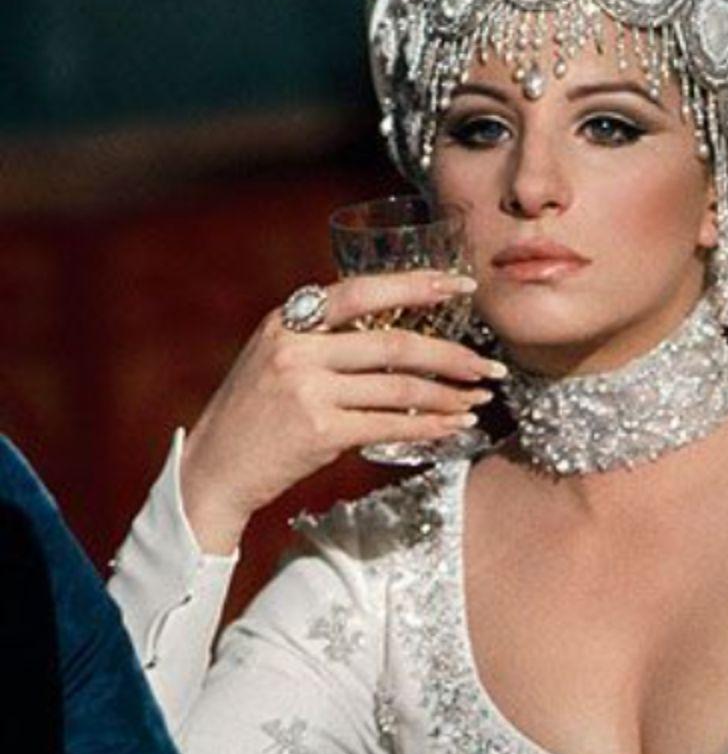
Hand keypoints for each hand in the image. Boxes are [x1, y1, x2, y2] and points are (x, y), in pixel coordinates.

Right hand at [181, 270, 502, 552]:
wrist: (214, 468)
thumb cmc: (253, 414)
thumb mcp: (274, 357)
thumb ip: (322, 339)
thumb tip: (393, 329)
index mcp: (288, 321)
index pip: (362, 291)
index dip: (416, 284)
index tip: (459, 284)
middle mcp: (296, 349)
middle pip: (393, 343)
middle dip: (451, 354)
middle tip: (487, 364)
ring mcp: (307, 390)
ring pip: (398, 387)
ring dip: (447, 395)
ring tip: (478, 398)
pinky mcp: (319, 432)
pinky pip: (390, 425)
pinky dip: (429, 427)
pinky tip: (453, 427)